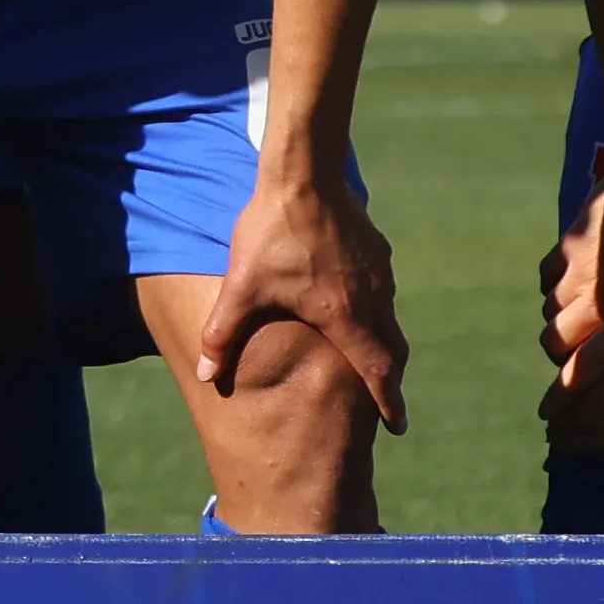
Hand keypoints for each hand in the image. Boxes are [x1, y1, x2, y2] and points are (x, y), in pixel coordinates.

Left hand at [198, 166, 408, 432]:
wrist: (304, 174)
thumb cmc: (272, 235)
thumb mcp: (242, 288)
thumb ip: (223, 334)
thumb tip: (206, 375)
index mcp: (345, 318)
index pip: (378, 374)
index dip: (389, 405)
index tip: (398, 429)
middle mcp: (372, 300)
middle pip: (392, 351)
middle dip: (390, 381)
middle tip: (388, 405)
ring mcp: (379, 274)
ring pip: (388, 320)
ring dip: (382, 344)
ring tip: (369, 358)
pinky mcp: (376, 250)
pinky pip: (382, 291)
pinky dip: (375, 310)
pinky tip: (355, 304)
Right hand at [538, 171, 603, 419]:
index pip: (585, 369)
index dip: (564, 396)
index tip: (549, 413)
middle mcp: (594, 302)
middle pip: (555, 342)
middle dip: (561, 357)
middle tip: (575, 359)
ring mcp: (575, 272)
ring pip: (551, 310)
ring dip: (562, 321)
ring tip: (583, 321)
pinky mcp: (568, 244)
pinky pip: (549, 277)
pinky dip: (556, 288)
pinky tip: (575, 282)